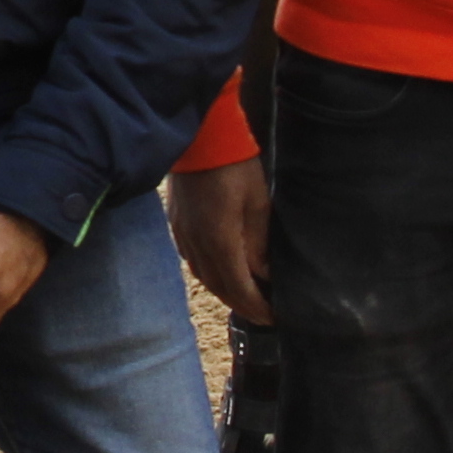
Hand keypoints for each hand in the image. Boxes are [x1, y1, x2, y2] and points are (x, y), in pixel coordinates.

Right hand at [165, 156, 271, 323]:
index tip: (275, 317)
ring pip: (203, 277)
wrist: (202, 136)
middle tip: (263, 313)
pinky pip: (192, 260)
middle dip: (242, 305)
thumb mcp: (258, 204)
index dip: (258, 307)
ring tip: (246, 295)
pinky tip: (222, 270)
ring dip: (225, 291)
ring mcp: (183, 234)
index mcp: (219, 241)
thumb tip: (265, 273)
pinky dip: (210, 273)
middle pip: (219, 289)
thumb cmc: (235, 165)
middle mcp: (196, 244)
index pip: (239, 289)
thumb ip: (260, 244)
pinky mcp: (177, 223)